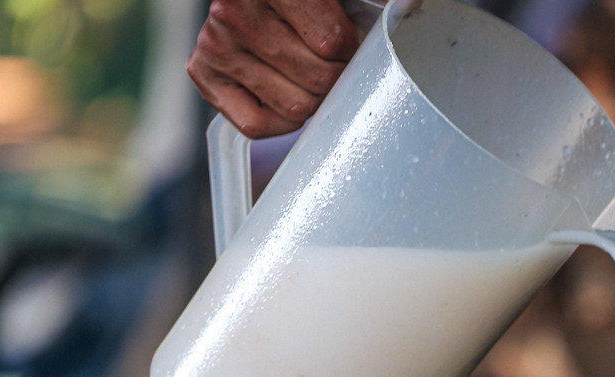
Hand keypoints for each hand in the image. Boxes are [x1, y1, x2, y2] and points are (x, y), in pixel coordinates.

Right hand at [188, 0, 359, 138]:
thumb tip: (411, 6)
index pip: (333, 42)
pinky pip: (256, 126)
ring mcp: (216, 46)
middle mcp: (233, 13)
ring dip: (310, 98)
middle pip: (318, 79)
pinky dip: (279, 121)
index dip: (350, 50)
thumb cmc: (298, 2)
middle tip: (328, 66)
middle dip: (333, 77)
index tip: (345, 45)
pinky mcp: (203, 74)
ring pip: (294, 106)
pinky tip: (283, 94)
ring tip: (305, 76)